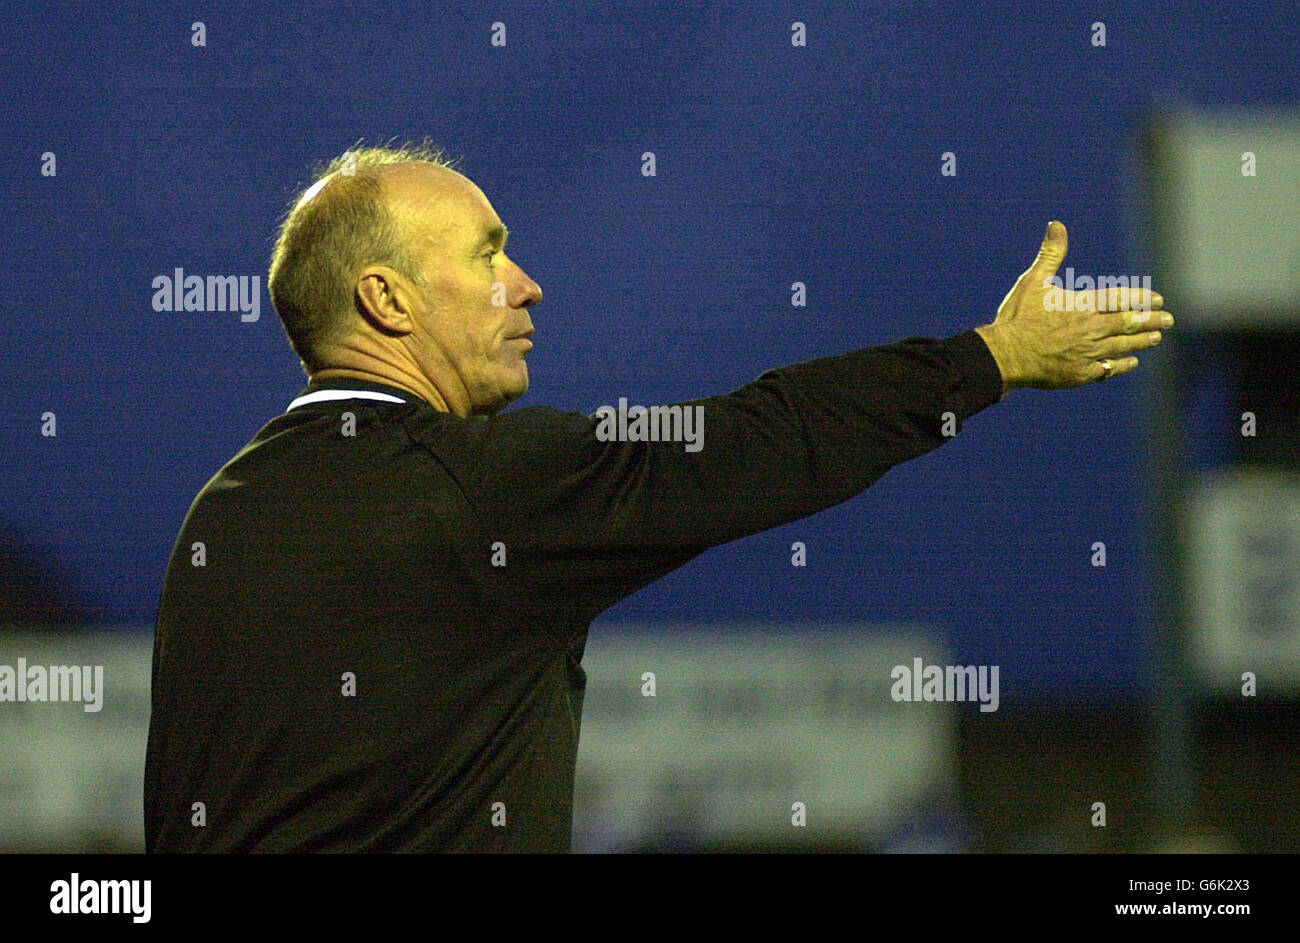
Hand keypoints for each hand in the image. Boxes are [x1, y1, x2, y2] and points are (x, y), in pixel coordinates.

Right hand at [974, 221, 1172, 391]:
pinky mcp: (1080, 374)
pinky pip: (1108, 369)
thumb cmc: (1017, 317)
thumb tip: (1057, 225)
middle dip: (1151, 321)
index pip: (1120, 299)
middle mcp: (1090, 329)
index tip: (1157, 299)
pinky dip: (1122, 365)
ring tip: (1156, 338)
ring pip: (1122, 346)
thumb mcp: (1033, 281)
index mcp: (1082, 306)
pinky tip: (1131, 362)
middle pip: (1129, 323)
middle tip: (1168, 319)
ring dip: (1142, 341)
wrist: (1005, 355)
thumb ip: (1051, 254)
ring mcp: (1087, 353)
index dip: (1140, 298)